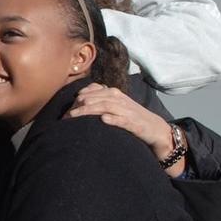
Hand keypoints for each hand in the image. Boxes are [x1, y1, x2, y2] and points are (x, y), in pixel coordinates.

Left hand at [65, 85, 180, 173]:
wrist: (156, 129)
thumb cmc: (132, 118)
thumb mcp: (116, 106)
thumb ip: (100, 100)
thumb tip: (79, 99)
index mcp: (114, 93)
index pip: (92, 91)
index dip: (77, 99)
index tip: (66, 110)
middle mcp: (119, 99)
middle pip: (95, 98)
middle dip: (78, 106)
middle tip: (65, 117)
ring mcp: (127, 110)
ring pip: (105, 106)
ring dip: (89, 110)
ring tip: (75, 115)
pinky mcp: (134, 123)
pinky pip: (122, 120)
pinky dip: (113, 119)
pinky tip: (103, 120)